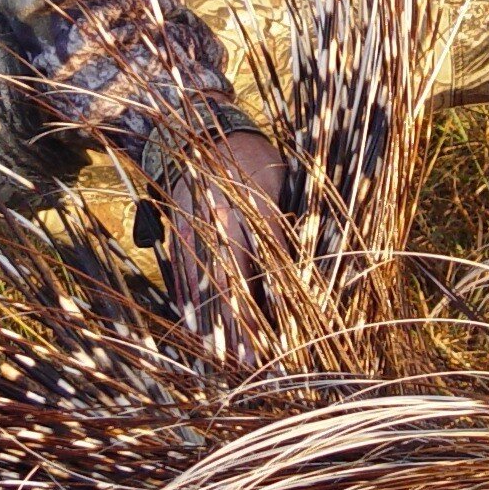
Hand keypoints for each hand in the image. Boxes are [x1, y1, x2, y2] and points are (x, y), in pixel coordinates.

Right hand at [163, 129, 288, 340]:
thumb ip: (293, 223)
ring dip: (214, 321)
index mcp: (262, 206)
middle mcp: (227, 219)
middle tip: (251, 363)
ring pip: (205, 281)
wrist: (203, 126)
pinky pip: (183, 270)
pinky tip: (193, 326)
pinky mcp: (179, 227)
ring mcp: (198, 225)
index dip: (276, 303)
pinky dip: (188, 299)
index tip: (284, 338)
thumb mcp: (285, 180)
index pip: (272, 266)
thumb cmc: (256, 156)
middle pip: (235, 282)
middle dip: (242, 326)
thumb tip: (309, 270)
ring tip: (220, 357)